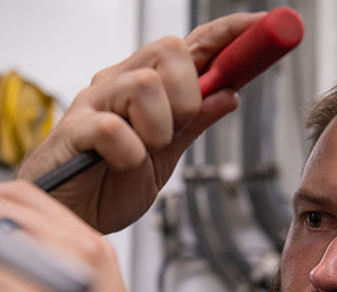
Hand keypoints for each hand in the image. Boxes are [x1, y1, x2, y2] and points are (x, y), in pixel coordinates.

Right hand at [18, 12, 265, 233]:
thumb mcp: (164, 158)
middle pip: (170, 51)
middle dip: (188, 95)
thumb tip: (229, 94)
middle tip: (174, 131)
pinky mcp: (73, 130)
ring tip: (143, 153)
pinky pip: (115, 129)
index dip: (229, 34)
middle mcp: (118, 84)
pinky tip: (121, 165)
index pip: (191, 47)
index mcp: (143, 87)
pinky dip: (130, 153)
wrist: (70, 220)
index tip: (265, 26)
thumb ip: (192, 125)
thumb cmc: (105, 186)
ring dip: (158, 128)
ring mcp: (93, 104)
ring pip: (145, 86)